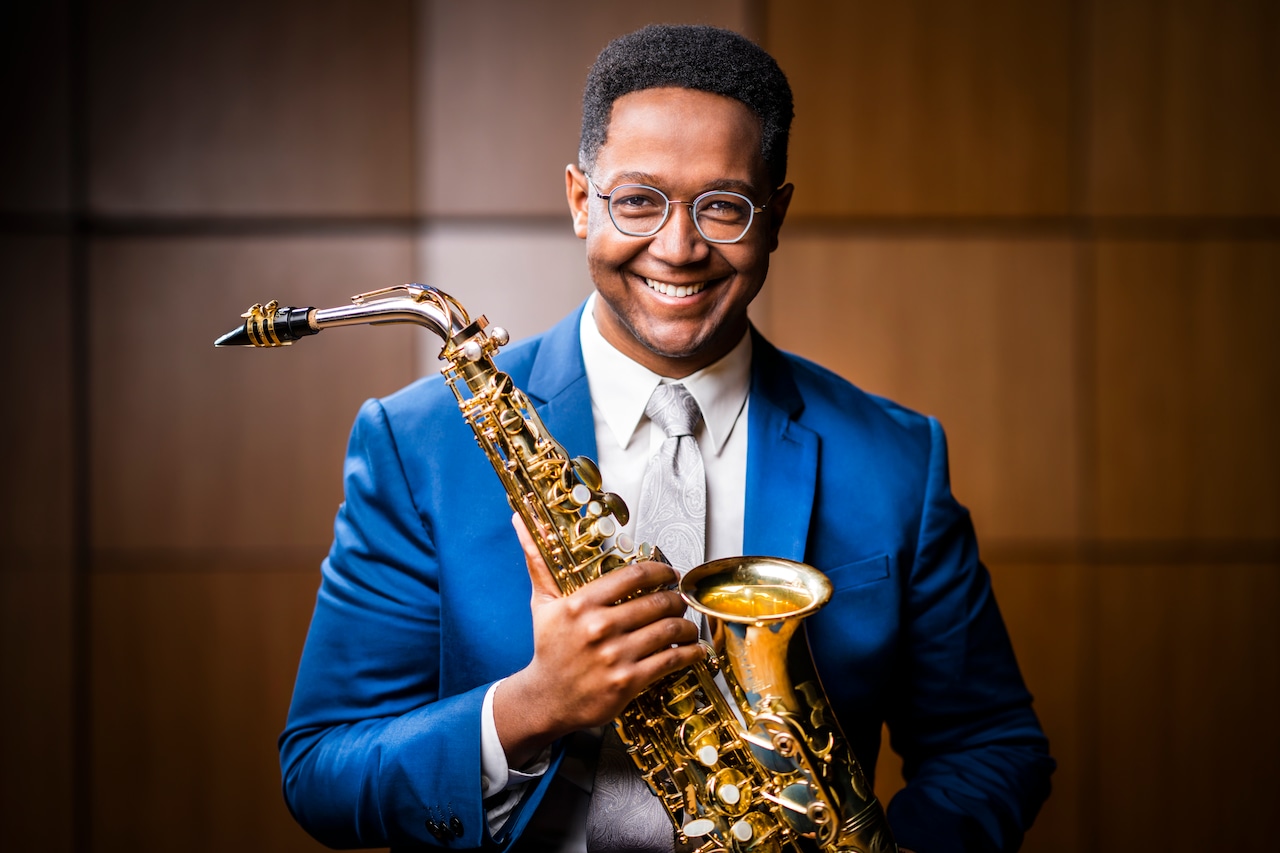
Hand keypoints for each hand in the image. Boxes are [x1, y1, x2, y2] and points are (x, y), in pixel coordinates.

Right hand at [493, 515, 703, 766]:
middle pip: (656, 603)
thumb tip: (521, 521)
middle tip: (680, 600)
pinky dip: (690, 653)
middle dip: (675, 600)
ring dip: (685, 625)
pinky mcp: (628, 682)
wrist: (547, 698)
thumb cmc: (549, 648)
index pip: (633, 576)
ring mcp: (615, 656)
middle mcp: (599, 628)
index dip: (660, 571)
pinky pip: (670, 660)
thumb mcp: (543, 603)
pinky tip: (695, 649)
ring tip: (687, 623)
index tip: (669, 573)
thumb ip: (539, 562)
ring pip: (667, 630)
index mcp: (581, 604)